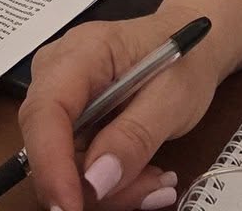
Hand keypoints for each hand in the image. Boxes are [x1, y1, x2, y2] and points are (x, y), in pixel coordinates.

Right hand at [20, 8, 225, 210]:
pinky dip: (111, 181)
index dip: (51, 163)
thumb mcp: (173, 98)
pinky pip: (76, 164)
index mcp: (82, 51)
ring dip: (111, 188)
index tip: (71, 206)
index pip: (46, 109)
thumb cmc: (186, 58)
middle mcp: (57, 71)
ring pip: (63, 163)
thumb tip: (94, 182)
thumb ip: (134, 137)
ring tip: (158, 181)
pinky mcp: (69, 121)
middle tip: (151, 191)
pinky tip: (145, 175)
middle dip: (94, 183)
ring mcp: (59, 97)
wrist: (195, 46)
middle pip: (50, 144)